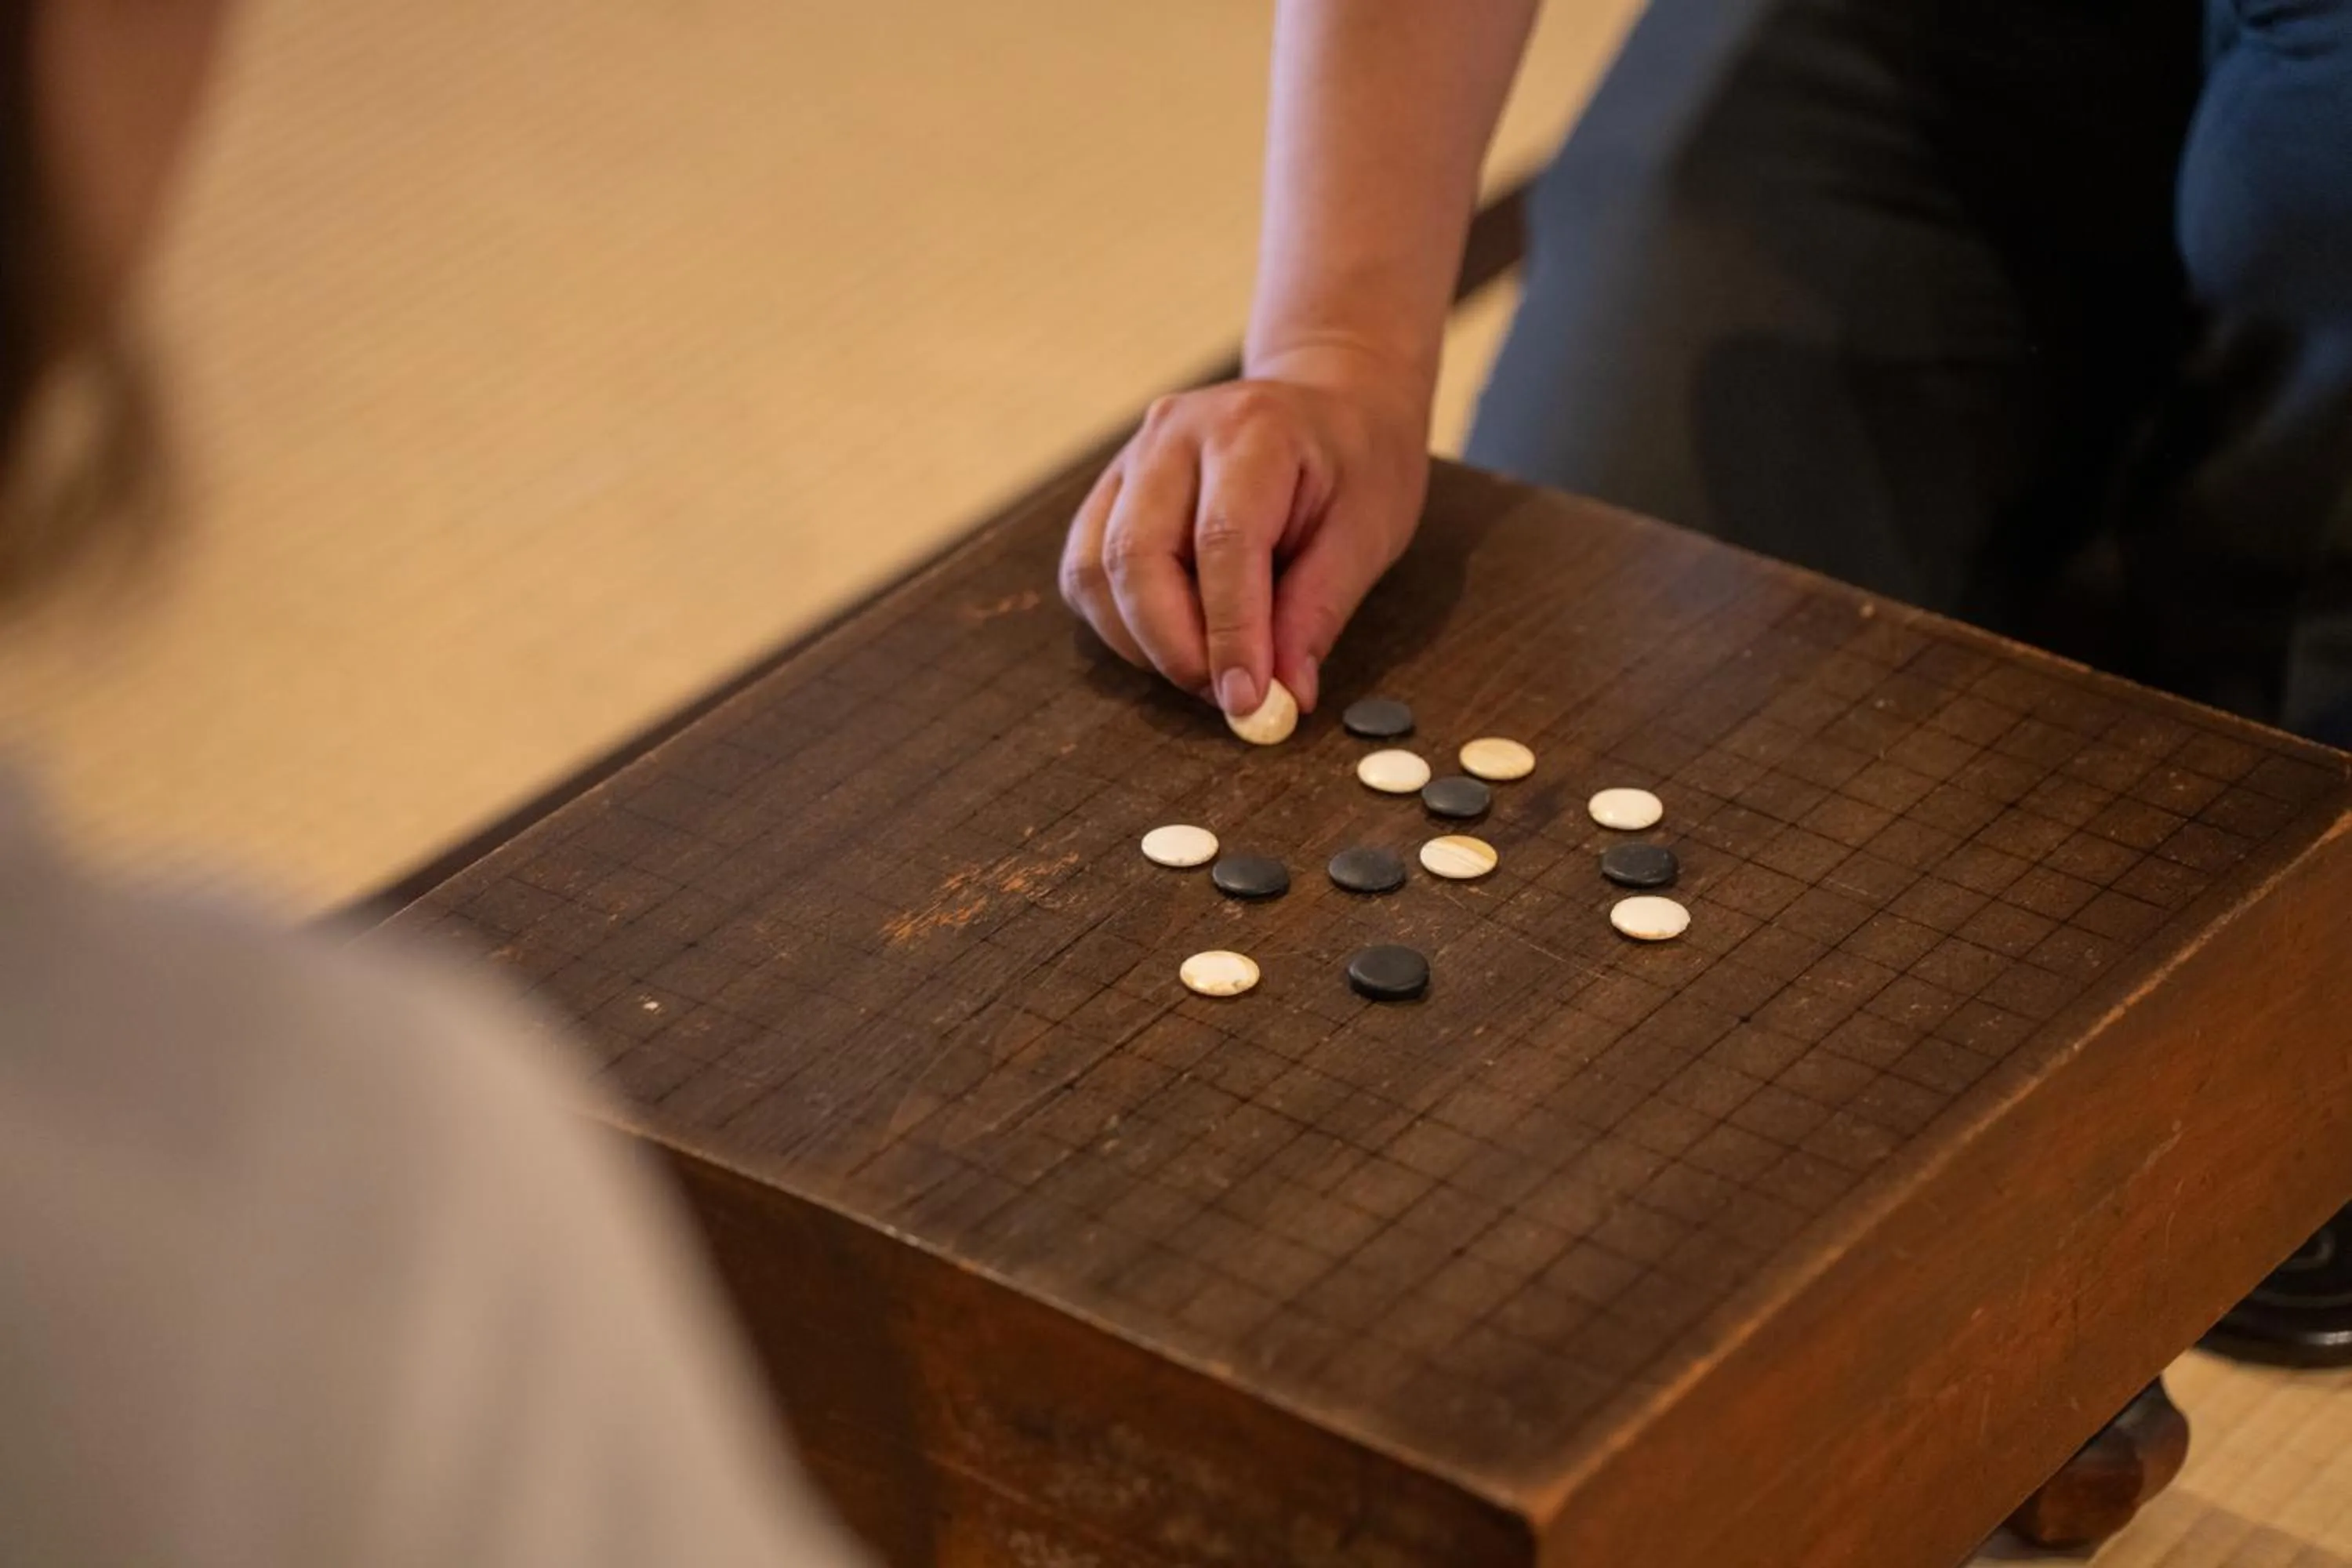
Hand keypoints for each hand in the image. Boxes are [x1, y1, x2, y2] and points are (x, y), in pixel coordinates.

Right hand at [1058, 345, 1429, 716]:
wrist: (1328, 399)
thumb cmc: (1356, 463)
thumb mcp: (1366, 533)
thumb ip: (1318, 612)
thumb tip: (1286, 697)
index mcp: (1252, 430)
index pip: (1223, 542)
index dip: (1231, 633)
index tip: (1249, 701)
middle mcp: (1174, 435)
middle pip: (1137, 555)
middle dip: (1174, 648)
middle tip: (1224, 697)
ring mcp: (1131, 458)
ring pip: (1095, 570)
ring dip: (1141, 643)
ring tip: (1206, 668)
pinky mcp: (1110, 490)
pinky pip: (1086, 571)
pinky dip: (1120, 624)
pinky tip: (1174, 637)